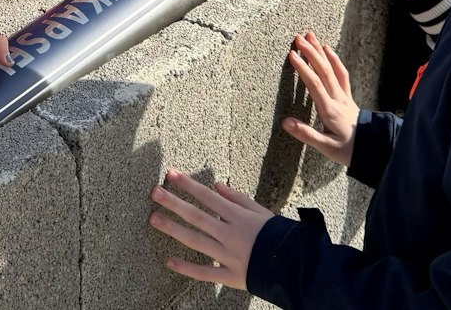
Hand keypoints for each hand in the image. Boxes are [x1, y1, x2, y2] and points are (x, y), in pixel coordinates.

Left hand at [149, 168, 276, 289]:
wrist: (297, 265)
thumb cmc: (279, 235)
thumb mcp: (261, 212)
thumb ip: (238, 199)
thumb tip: (216, 185)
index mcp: (239, 217)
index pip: (207, 197)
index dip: (188, 185)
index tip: (171, 174)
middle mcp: (230, 235)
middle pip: (197, 216)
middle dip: (174, 203)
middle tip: (154, 192)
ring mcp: (228, 256)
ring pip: (196, 241)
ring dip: (173, 230)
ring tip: (153, 219)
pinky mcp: (230, 276)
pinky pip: (205, 273)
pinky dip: (186, 268)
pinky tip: (169, 261)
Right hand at [282, 32, 357, 165]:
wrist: (372, 148)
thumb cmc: (347, 149)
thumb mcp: (325, 147)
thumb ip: (306, 134)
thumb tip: (286, 122)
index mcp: (329, 110)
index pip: (315, 84)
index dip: (303, 68)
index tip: (292, 54)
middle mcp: (337, 99)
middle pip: (324, 71)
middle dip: (311, 53)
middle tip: (298, 38)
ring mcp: (344, 96)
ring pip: (333, 69)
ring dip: (321, 52)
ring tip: (311, 37)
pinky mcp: (347, 96)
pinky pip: (342, 74)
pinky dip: (335, 60)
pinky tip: (328, 50)